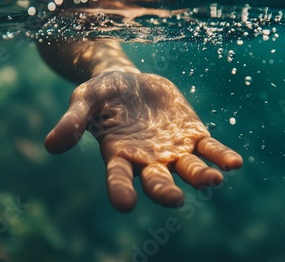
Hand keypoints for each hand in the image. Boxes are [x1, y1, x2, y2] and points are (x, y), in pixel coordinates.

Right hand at [45, 71, 242, 211]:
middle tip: (174, 199)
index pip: (117, 178)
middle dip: (165, 191)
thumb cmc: (103, 94)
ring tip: (213, 180)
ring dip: (201, 176)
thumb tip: (51, 145)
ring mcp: (172, 149)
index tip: (124, 204)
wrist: (129, 80)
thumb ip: (72, 121)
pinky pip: (209, 148)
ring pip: (188, 168)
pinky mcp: (192, 134)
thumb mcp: (84, 100)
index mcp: (118, 155)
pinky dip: (220, 156)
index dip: (120, 190)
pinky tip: (233, 163)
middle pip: (157, 181)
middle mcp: (147, 159)